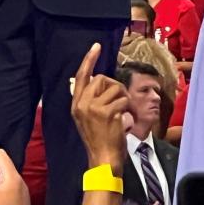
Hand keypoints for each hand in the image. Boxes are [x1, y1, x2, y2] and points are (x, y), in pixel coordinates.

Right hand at [70, 43, 128, 170]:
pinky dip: (127, 106)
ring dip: (122, 97)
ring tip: (119, 112)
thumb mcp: (88, 117)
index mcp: (76, 104)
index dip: (89, 60)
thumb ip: (92, 99)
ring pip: (114, 87)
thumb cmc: (100, 137)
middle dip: (114, 86)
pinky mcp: (106, 112)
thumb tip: (99, 80)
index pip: (81, 76)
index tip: (96, 46)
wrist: (103, 158)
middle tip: (117, 101)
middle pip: (102, 79)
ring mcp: (92, 108)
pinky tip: (123, 118)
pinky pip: (123, 99)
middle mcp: (81, 104)